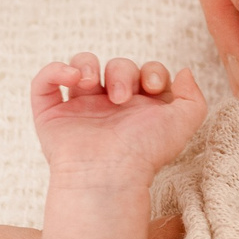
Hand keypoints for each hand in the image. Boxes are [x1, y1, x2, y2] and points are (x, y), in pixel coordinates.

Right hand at [31, 55, 206, 183]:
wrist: (109, 174)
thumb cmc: (145, 153)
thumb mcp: (183, 124)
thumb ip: (192, 97)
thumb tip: (183, 71)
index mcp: (139, 108)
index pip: (145, 73)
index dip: (151, 71)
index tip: (152, 87)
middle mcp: (109, 106)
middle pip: (117, 66)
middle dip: (122, 73)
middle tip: (121, 99)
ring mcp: (79, 109)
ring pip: (81, 66)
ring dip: (88, 64)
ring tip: (91, 83)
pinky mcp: (51, 115)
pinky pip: (45, 82)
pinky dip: (55, 70)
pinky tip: (73, 77)